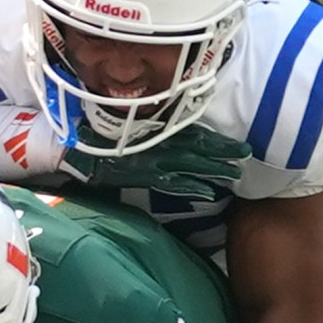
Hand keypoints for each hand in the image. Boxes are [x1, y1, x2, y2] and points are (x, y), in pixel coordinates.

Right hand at [58, 123, 249, 201]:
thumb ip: (150, 133)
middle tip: (249, 154)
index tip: (240, 144)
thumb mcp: (128, 130)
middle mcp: (159, 141)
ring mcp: (151, 158)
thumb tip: (166, 137)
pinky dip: (191, 187)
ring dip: (214, 169)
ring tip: (237, 175)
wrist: (73, 146)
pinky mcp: (141, 174)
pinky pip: (171, 182)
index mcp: (158, 129)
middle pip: (199, 146)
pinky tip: (209, 193)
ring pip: (191, 163)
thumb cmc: (98, 137)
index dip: (218, 140)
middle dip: (224, 151)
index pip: (195, 133)